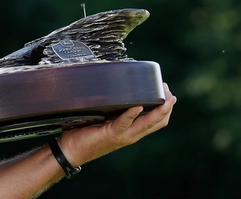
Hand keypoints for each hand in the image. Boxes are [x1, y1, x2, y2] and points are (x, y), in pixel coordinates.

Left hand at [58, 83, 175, 166]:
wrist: (71, 151)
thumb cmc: (85, 133)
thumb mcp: (105, 118)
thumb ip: (114, 108)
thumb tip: (116, 88)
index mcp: (132, 131)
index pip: (157, 121)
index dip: (166, 107)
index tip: (167, 92)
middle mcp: (131, 134)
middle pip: (158, 122)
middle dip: (166, 106)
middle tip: (169, 92)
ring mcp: (122, 136)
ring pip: (146, 123)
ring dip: (157, 110)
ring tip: (164, 98)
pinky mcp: (111, 134)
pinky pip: (123, 123)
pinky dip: (131, 114)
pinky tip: (137, 106)